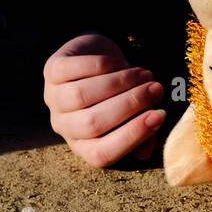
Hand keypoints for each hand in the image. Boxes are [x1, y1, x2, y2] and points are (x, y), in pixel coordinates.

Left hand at [42, 33, 166, 167]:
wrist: (98, 58)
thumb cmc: (119, 93)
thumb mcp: (133, 115)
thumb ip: (142, 133)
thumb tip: (147, 150)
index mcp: (83, 145)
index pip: (102, 154)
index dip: (132, 136)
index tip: (160, 116)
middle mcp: (64, 126)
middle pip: (92, 124)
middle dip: (130, 104)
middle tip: (156, 89)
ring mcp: (53, 98)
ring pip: (80, 96)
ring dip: (119, 83)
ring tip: (144, 74)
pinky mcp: (51, 71)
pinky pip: (71, 69)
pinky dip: (101, 65)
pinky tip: (120, 63)